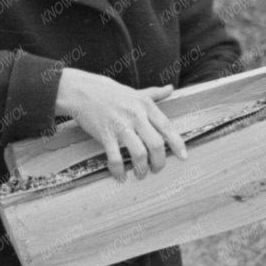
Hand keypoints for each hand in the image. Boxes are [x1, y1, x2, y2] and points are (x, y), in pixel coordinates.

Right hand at [53, 69, 187, 181]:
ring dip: (142, 169)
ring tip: (141, 175)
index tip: (183, 157)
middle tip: (157, 169)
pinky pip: (115, 158)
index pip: (167, 127)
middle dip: (159, 162)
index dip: (177, 144)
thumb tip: (170, 88)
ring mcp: (120, 126)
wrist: (82, 90)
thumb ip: (155, 93)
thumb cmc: (110, 92)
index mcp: (145, 105)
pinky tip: (120, 177)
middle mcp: (136, 116)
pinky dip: (119, 171)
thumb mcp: (135, 91)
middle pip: (156, 145)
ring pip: (139, 154)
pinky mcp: (105, 135)